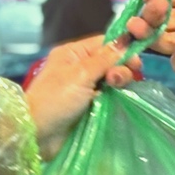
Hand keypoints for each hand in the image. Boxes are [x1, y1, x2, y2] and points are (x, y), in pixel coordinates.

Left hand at [23, 36, 139, 157]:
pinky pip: (108, 97)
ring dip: (118, 84)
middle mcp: (79, 67)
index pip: (104, 43)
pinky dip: (114, 98)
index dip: (122, 50)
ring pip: (111, 80)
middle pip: (110, 61)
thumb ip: (105, 58)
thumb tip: (125, 41)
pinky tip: (117, 101)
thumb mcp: (80, 74)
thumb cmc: (55, 100)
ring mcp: (84, 88)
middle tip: (116, 82)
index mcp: (73, 53)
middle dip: (120, 69)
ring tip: (115, 92)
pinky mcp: (88, 106)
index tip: (136, 63)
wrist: (38, 134)